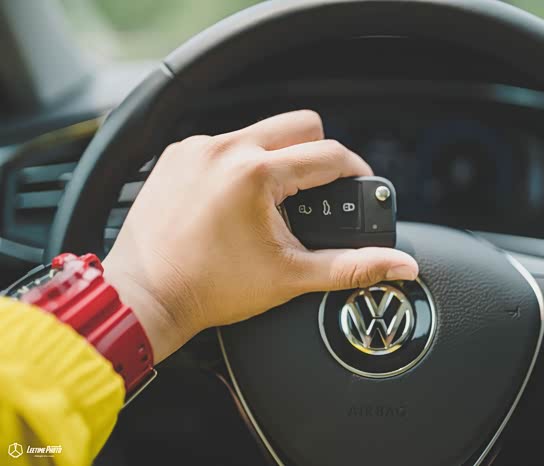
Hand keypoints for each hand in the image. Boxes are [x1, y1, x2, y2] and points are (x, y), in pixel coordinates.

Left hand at [102, 110, 417, 362]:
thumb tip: (398, 265)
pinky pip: (225, 142)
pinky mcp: (177, 155)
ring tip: (274, 200)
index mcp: (256, 174)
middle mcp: (225, 149)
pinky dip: (241, 163)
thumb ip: (352, 267)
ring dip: (278, 158)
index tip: (356, 186)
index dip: (355, 171)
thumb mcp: (291, 276)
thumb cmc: (210, 289)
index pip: (329, 155)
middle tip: (315, 192)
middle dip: (318, 155)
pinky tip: (237, 198)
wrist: (145, 298)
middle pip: (300, 124)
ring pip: (261, 131)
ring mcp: (197, 149)